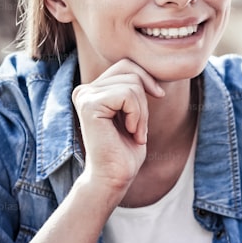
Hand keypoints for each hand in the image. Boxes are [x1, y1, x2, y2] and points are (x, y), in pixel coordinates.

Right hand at [72, 60, 164, 195]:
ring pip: (132, 84)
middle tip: (139, 127)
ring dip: (142, 112)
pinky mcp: (89, 104)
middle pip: (130, 70)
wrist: (114, 177)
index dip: (147, 80)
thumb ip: (134, 87)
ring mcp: (84, 95)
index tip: (157, 98)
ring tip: (134, 133)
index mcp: (93, 89)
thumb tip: (151, 65)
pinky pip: (128, 95)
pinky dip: (137, 115)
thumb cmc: (125, 150)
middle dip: (145, 99)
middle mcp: (85, 89)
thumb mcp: (134, 111)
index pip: (127, 65)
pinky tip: (129, 133)